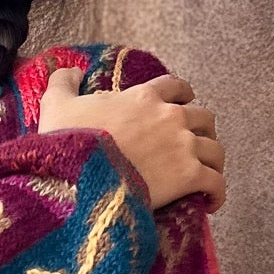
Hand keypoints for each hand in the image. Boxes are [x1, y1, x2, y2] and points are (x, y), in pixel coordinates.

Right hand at [37, 65, 225, 212]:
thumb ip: (63, 83)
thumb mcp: (57, 105)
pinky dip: (216, 193)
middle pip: (204, 117)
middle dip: (201, 131)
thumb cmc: (69, 142)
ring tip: (203, 176)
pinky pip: (216, 183)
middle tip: (191, 147)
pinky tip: (210, 203)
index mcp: (144, 97)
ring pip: (216, 149)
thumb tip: (72, 70)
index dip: (182, 96)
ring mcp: (183, 146)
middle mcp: (170, 116)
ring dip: (211, 162)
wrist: (81, 177)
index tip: (182, 106)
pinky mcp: (190, 176)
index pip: (176, 87)